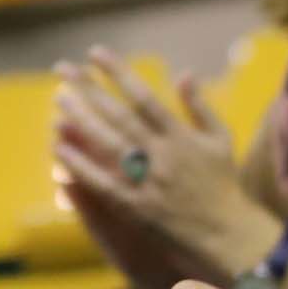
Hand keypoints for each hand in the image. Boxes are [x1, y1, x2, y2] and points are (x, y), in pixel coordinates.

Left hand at [53, 51, 275, 283]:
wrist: (228, 234)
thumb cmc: (224, 184)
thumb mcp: (221, 140)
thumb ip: (200, 106)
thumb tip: (184, 72)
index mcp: (182, 137)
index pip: (144, 97)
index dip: (118, 73)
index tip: (95, 53)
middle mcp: (163, 156)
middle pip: (119, 116)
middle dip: (89, 90)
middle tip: (63, 69)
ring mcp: (149, 183)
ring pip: (108, 145)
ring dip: (81, 121)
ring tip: (59, 99)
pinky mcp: (137, 208)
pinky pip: (103, 183)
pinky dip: (81, 166)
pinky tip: (60, 149)